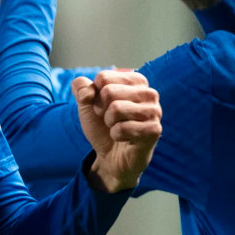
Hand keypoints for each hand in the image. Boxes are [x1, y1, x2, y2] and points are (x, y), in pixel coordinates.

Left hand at [73, 70, 161, 192]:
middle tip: (110, 119)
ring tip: (117, 127)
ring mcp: (154, 111)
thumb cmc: (103, 127)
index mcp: (135, 80)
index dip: (95, 96)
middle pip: (108, 91)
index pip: (103, 78)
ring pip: (116, 108)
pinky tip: (125, 138)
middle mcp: (148, 92)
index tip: (104, 107)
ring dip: (109, 122)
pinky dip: (116, 135)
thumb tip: (86, 90)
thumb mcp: (86, 105)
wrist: (111, 156)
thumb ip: (81, 88)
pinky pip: (123, 128)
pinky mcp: (154, 129)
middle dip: (101, 110)